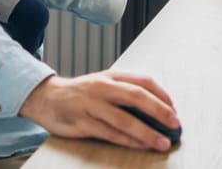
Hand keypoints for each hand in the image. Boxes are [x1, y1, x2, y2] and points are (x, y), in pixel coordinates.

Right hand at [19, 72, 179, 151]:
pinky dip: (127, 140)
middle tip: (175, 123)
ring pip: (124, 119)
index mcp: (111, 76)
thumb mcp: (102, 84)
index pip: (143, 81)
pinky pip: (109, 133)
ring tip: (162, 142)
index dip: (162, 95)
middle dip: (159, 111)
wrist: (46, 98)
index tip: (174, 110)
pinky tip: (140, 145)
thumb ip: (125, 91)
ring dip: (146, 132)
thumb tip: (156, 108)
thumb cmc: (79, 94)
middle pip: (136, 97)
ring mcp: (91, 105)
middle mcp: (102, 87)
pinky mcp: (82, 122)